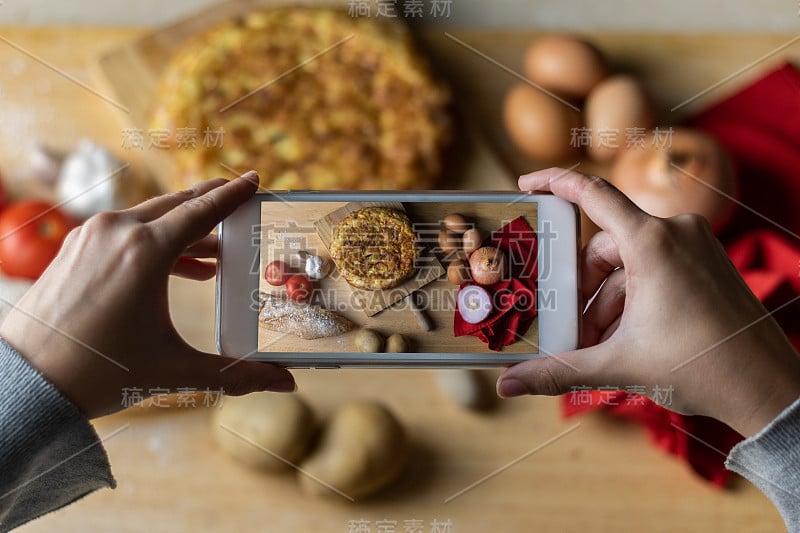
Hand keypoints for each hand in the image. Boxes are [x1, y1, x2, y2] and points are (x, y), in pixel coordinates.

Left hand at [0, 172, 294, 418]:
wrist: (23, 383)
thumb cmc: (97, 373)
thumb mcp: (172, 370)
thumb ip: (233, 374)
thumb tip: (284, 382)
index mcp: (145, 252)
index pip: (202, 212)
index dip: (233, 196)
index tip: (255, 179)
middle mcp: (118, 232)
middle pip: (177, 205)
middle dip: (212, 204)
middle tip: (239, 201)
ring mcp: (91, 236)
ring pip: (151, 217)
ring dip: (186, 228)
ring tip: (216, 250)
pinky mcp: (75, 247)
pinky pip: (126, 230)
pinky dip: (156, 240)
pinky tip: (177, 265)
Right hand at [496, 168, 799, 436]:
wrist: (767, 388)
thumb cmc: (703, 368)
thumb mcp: (619, 364)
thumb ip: (558, 370)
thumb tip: (509, 383)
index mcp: (653, 244)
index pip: (593, 195)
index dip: (554, 183)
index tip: (527, 186)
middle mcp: (676, 233)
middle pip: (603, 247)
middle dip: (583, 289)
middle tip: (572, 328)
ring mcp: (695, 246)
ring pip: (627, 263)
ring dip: (607, 301)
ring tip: (601, 344)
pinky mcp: (706, 262)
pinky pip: (653, 269)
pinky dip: (632, 299)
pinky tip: (626, 336)